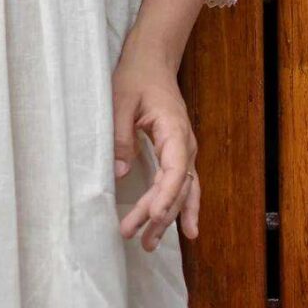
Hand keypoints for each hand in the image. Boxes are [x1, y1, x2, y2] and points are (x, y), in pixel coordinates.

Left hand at [110, 45, 199, 248]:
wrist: (153, 61)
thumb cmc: (136, 77)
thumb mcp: (120, 101)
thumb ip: (120, 136)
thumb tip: (119, 173)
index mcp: (174, 131)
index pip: (175, 172)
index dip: (164, 198)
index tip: (151, 219)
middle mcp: (186, 145)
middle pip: (177, 188)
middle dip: (159, 216)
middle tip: (138, 239)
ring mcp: (185, 152)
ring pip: (183, 192)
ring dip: (169, 219)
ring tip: (152, 245)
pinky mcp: (178, 155)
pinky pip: (184, 186)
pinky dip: (184, 208)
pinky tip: (187, 231)